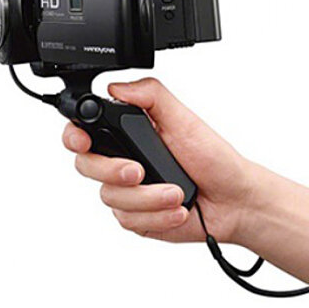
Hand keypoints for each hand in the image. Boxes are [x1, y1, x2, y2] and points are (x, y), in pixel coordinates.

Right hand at [62, 78, 256, 242]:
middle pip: (87, 167)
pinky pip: (129, 221)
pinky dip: (157, 217)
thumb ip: (151, 96)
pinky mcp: (137, 219)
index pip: (84, 132)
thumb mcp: (184, 119)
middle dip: (112, 171)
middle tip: (139, 171)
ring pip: (110, 198)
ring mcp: (128, 193)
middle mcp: (121, 162)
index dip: (74, 136)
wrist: (233, 200)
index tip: (84, 140)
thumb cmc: (213, 159)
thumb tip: (117, 87)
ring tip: (176, 193)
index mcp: (128, 134)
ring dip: (148, 198)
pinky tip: (177, 209)